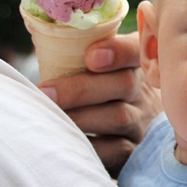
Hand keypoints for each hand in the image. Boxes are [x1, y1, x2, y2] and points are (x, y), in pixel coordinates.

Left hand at [41, 32, 160, 175]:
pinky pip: (117, 150)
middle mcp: (144, 90)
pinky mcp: (135, 150)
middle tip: (46, 92)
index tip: (91, 57)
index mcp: (136, 61)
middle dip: (81, 88)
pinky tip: (67, 142)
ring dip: (81, 117)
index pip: (135, 49)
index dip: (117, 51)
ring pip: (120, 116)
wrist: (132, 128)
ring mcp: (143, 121)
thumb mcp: (100, 67)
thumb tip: (41, 35)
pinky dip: (91, 146)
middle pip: (125, 83)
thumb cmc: (100, 88)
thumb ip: (80, 52)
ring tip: (50, 117)